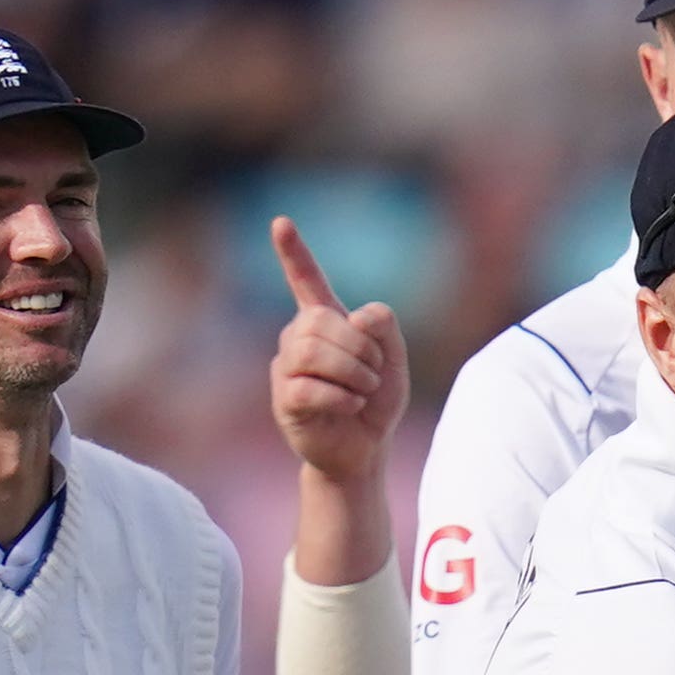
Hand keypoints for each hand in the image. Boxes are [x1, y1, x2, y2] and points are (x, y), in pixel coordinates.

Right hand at [273, 218, 410, 588]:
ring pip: (312, 350)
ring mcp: (287, 368)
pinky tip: (351, 406)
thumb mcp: (394, 361)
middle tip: (373, 375)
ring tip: (363, 391)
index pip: (306, 280)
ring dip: (352, 372)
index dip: (293, 253)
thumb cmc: (375, 403)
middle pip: (322, 321)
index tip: (281, 222)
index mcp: (325, 322)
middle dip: (360, 348)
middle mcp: (298, 338)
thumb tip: (358, 318)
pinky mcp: (285, 399)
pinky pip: (309, 387)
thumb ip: (384, 328)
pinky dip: (341, 396)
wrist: (363, 452)